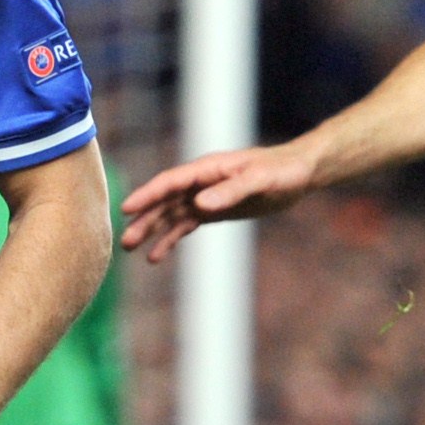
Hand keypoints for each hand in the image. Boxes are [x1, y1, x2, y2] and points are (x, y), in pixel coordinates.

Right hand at [119, 141, 320, 262]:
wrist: (299, 172)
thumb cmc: (282, 171)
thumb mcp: (260, 180)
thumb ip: (231, 191)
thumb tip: (200, 205)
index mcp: (207, 169)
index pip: (170, 182)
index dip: (148, 195)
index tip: (126, 209)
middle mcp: (200, 182)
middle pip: (165, 201)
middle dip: (144, 219)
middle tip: (125, 241)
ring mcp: (205, 196)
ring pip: (171, 215)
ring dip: (152, 231)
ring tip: (132, 249)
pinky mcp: (213, 210)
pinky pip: (185, 224)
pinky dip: (170, 238)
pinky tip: (156, 255)